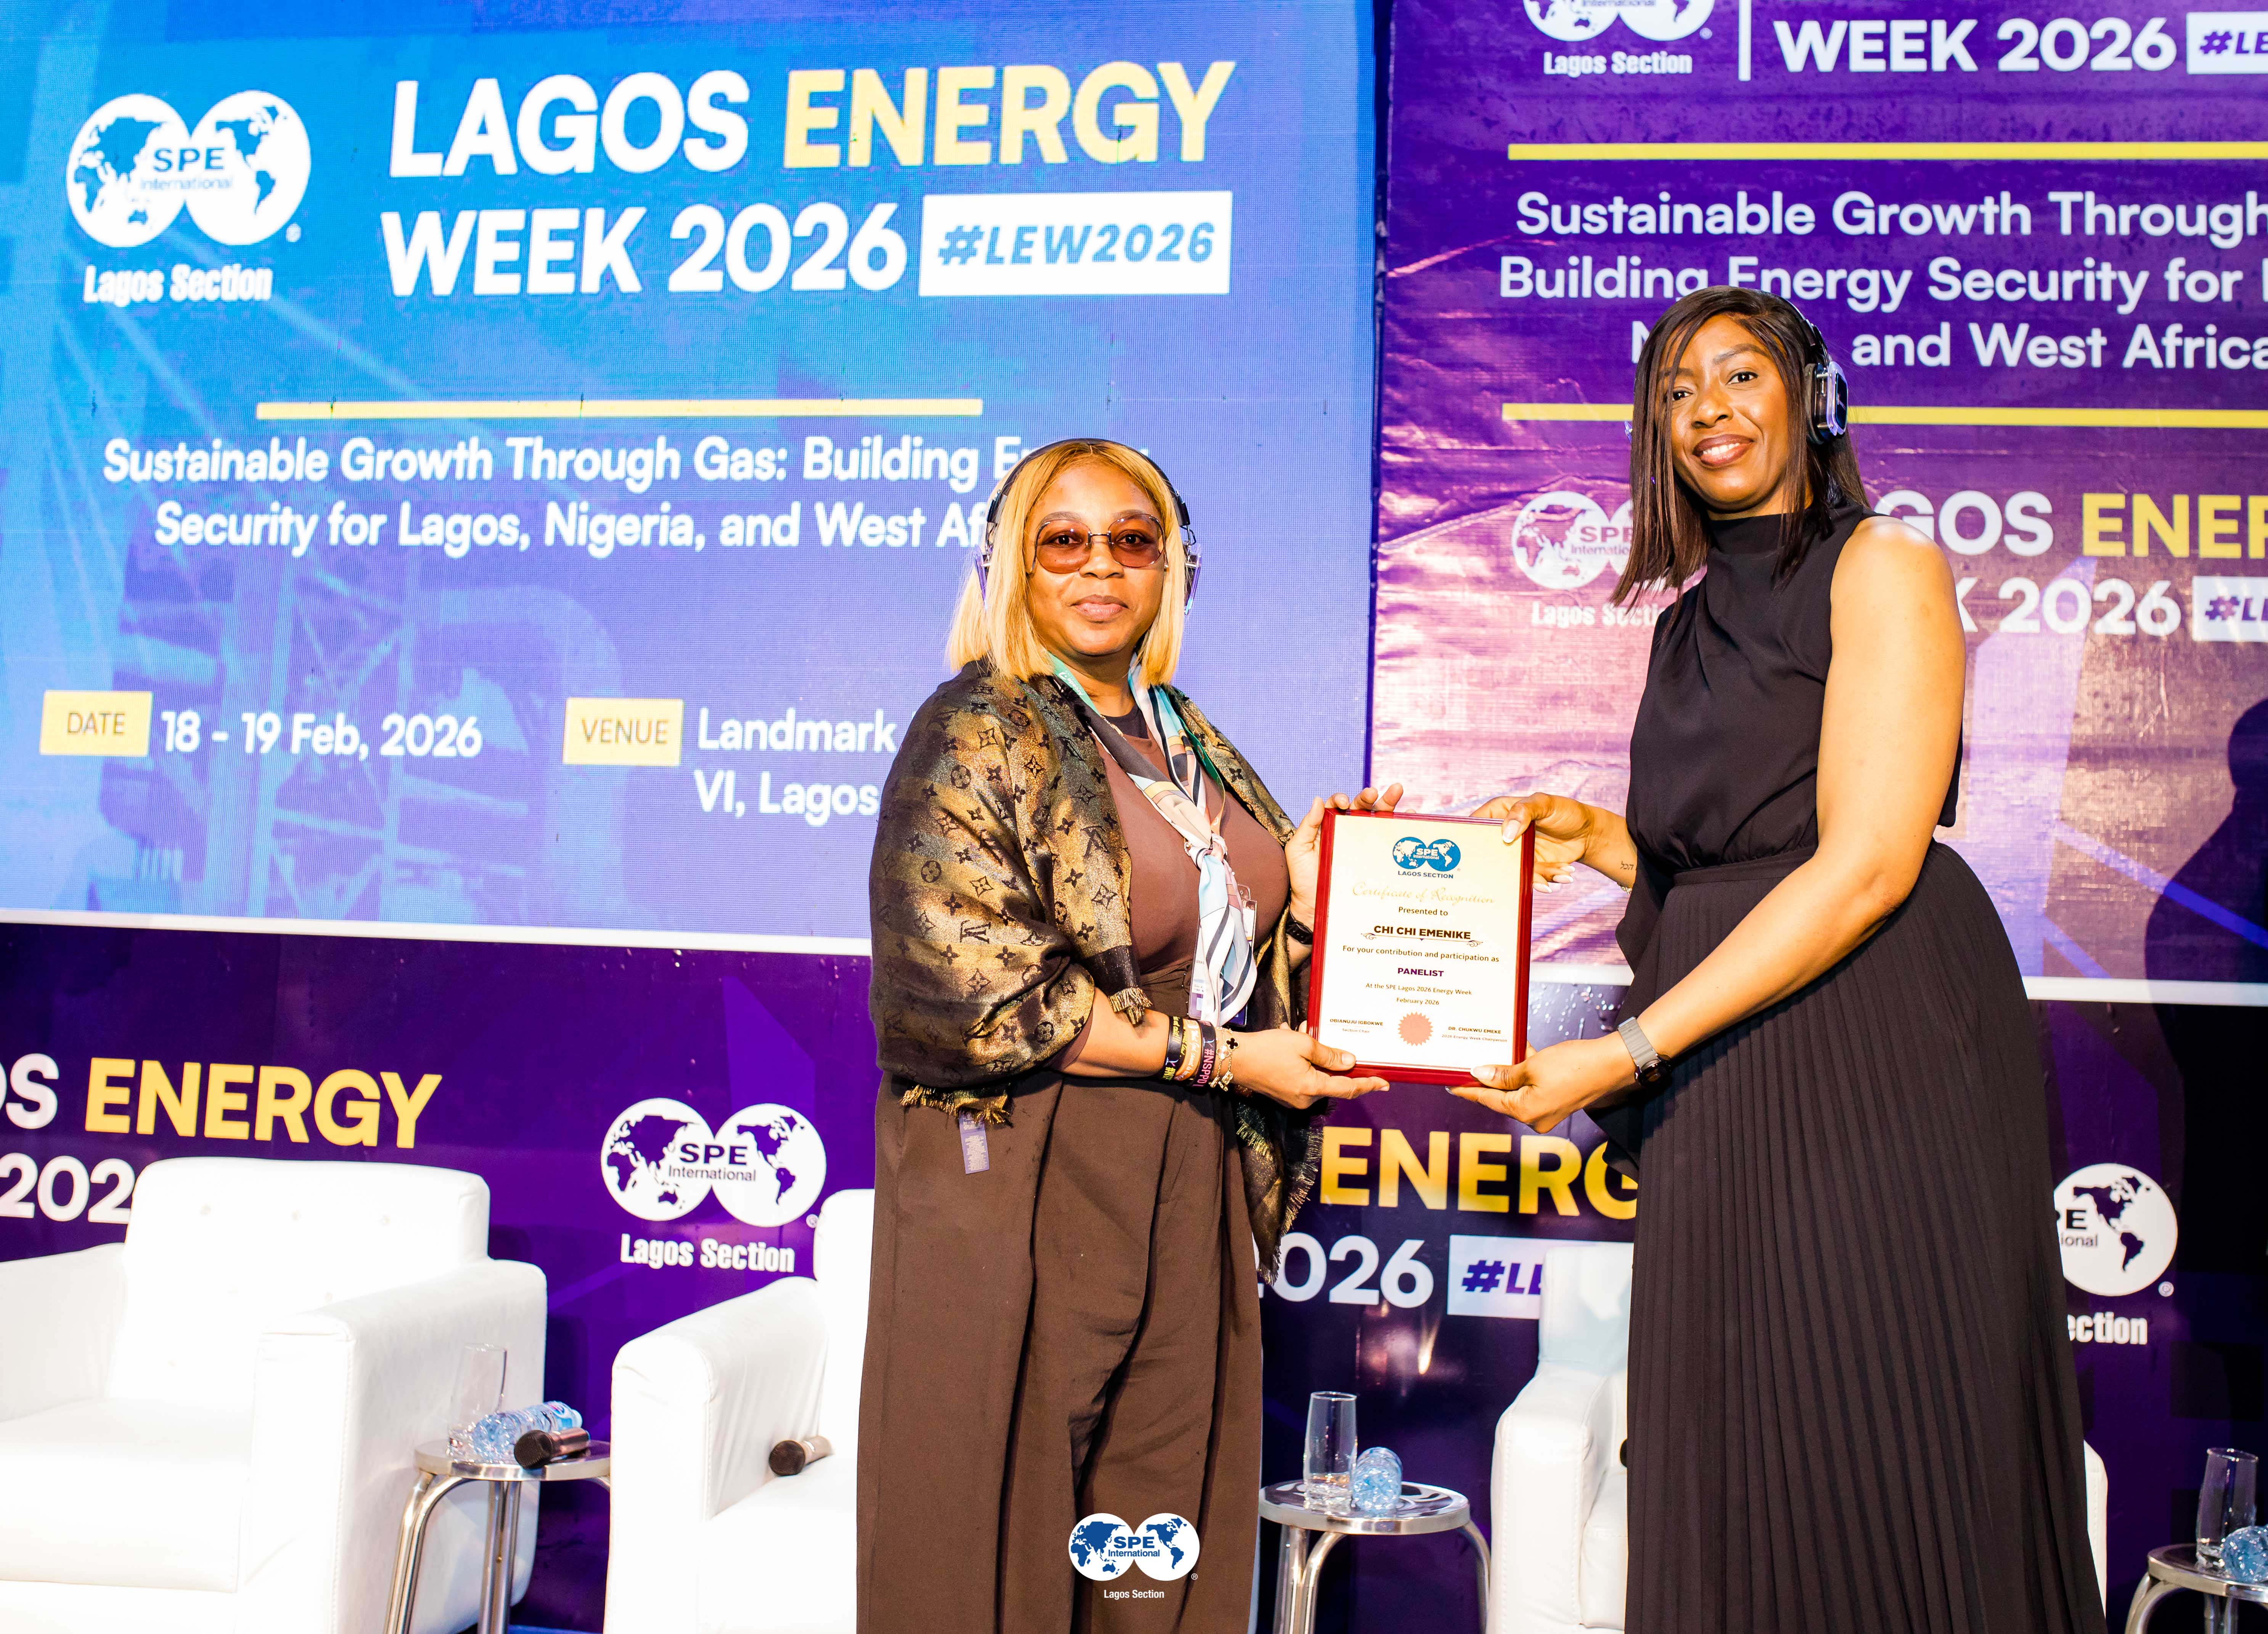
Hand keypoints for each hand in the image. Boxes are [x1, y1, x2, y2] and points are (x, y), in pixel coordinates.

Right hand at [1228, 1028, 1388, 1110]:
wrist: (1234, 1059)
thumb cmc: (1267, 1049)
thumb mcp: (1303, 1044)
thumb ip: (1329, 1055)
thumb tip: (1350, 1063)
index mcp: (1312, 1088)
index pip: (1348, 1089)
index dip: (1368, 1085)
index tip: (1385, 1083)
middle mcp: (1305, 1099)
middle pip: (1331, 1081)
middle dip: (1330, 1060)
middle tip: (1315, 1036)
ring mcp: (1293, 1099)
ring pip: (1316, 1077)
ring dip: (1314, 1058)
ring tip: (1299, 1033)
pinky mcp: (1284, 1094)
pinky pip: (1303, 1078)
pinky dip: (1303, 1063)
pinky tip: (1291, 1043)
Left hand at [1285, 783, 1404, 923]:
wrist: (1315, 906)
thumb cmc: (1303, 878)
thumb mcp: (1299, 849)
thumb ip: (1307, 825)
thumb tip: (1317, 799)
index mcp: (1327, 826)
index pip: (1337, 805)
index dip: (1341, 799)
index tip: (1344, 803)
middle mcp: (1346, 831)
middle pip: (1360, 807)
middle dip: (1369, 796)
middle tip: (1374, 792)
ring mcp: (1361, 844)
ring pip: (1376, 819)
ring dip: (1387, 803)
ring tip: (1396, 792)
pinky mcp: (1373, 858)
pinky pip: (1387, 839)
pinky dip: (1399, 825)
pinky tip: (1408, 816)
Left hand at [1448, 1035, 1634, 1132]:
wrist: (1611, 1064)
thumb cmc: (1575, 1065)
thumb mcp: (1532, 1066)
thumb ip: (1504, 1074)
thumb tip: (1481, 1074)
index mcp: (1525, 1112)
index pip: (1487, 1100)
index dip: (1467, 1090)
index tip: (1450, 1085)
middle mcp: (1534, 1117)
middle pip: (1501, 1097)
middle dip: (1486, 1079)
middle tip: (1465, 1066)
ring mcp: (1546, 1111)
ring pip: (1517, 1090)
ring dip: (1506, 1073)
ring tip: (1489, 1057)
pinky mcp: (1556, 1100)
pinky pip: (1532, 1087)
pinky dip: (1524, 1073)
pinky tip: (1517, 1054)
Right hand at [1469, 792, 1591, 892]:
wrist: (1588, 833)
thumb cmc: (1566, 811)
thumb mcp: (1545, 804)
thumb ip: (1524, 812)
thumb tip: (1506, 834)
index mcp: (1500, 813)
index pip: (1476, 825)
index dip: (1472, 839)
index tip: (1480, 851)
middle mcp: (1504, 834)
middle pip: (1491, 854)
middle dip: (1505, 867)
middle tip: (1525, 869)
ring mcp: (1516, 853)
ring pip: (1513, 870)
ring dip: (1538, 876)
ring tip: (1561, 872)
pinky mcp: (1529, 867)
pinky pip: (1531, 878)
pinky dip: (1549, 878)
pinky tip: (1565, 874)